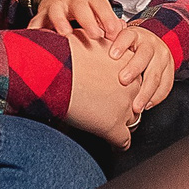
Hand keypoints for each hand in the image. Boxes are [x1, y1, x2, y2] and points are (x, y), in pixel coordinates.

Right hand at [33, 0, 122, 42]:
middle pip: (80, 7)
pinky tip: (35, 38)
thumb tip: (122, 33)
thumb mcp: (99, 8)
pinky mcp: (42, 13)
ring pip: (56, 10)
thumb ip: (110, 21)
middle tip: (96, 36)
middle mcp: (72, 0)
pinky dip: (35, 29)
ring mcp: (56, 5)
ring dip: (61, 22)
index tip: (114, 33)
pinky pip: (36, 20)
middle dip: (88, 20)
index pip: (100, 4)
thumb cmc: (86, 6)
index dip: (108, 18)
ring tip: (66, 35)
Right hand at [63, 35, 141, 149]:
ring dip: (120, 122)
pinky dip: (118, 144)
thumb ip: (98, 49)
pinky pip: (123, 141)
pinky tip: (114, 145)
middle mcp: (131, 84)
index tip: (114, 90)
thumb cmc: (63, 55)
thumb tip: (92, 47)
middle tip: (108, 106)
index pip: (134, 79)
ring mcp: (124, 106)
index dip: (122, 86)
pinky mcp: (113, 127)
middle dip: (123, 103)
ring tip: (108, 124)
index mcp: (127, 62)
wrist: (53, 71)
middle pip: (135, 99)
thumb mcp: (88, 43)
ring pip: (131, 120)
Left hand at [109, 25, 176, 113]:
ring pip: (155, 75)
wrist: (154, 42)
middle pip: (144, 56)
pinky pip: (165, 85)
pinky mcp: (169, 70)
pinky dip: (156, 97)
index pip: (128, 36)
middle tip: (123, 81)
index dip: (120, 45)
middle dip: (134, 69)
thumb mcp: (120, 38)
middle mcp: (150, 45)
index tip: (112, 55)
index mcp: (135, 35)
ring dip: (145, 92)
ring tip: (136, 106)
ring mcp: (162, 58)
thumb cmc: (130, 44)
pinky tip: (146, 105)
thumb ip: (108, 40)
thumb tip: (88, 42)